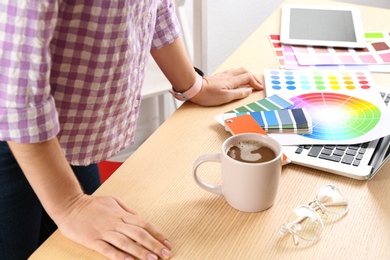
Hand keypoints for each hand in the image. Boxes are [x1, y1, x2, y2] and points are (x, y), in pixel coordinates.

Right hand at [56, 194, 171, 259]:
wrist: (69, 205)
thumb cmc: (92, 204)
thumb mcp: (113, 201)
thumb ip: (127, 210)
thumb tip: (139, 217)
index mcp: (122, 214)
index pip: (144, 224)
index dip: (157, 234)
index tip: (167, 243)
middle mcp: (116, 223)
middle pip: (139, 234)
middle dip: (154, 245)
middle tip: (166, 254)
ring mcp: (104, 232)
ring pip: (126, 243)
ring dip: (141, 252)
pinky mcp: (93, 241)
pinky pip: (108, 250)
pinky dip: (119, 256)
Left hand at [189, 67, 262, 105]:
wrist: (195, 89)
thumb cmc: (208, 95)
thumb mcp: (226, 97)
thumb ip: (238, 94)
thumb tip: (248, 91)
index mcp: (232, 80)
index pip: (248, 77)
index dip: (256, 82)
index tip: (259, 88)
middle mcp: (229, 75)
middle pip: (245, 71)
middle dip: (253, 77)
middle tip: (258, 84)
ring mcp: (224, 75)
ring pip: (239, 70)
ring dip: (247, 75)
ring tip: (251, 81)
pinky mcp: (219, 76)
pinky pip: (233, 72)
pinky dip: (240, 74)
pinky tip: (238, 79)